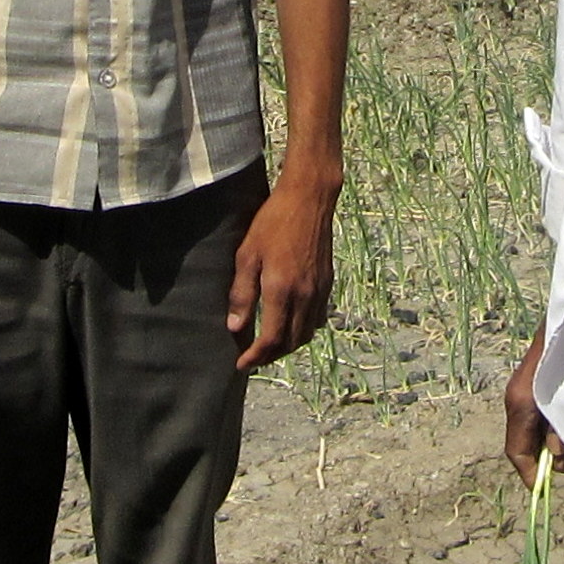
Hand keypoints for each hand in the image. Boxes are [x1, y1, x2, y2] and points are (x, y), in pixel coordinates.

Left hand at [226, 167, 337, 368]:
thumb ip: (242, 293)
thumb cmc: (273, 222)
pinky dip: (303, 329)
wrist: (309, 199)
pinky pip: (317, 318)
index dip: (256, 356)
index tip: (242, 364)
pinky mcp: (327, 282)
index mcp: (282, 290)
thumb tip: (235, 326)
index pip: (271, 339)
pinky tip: (291, 323)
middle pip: (290, 342)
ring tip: (270, 345)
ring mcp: (319, 290)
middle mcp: (305, 296)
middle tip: (253, 358)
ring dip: (288, 345)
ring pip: (306, 333)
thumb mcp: (247, 255)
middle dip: (271, 356)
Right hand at [502, 328, 563, 479]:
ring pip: (540, 432)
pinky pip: (547, 418)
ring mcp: (531, 392)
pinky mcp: (544, 386)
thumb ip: (563, 426)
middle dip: (554, 460)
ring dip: (561, 444)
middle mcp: (521, 398)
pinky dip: (563, 428)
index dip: (532, 475)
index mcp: (521, 402)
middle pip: (529, 445)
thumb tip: (558, 454)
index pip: (517, 451)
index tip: (545, 490)